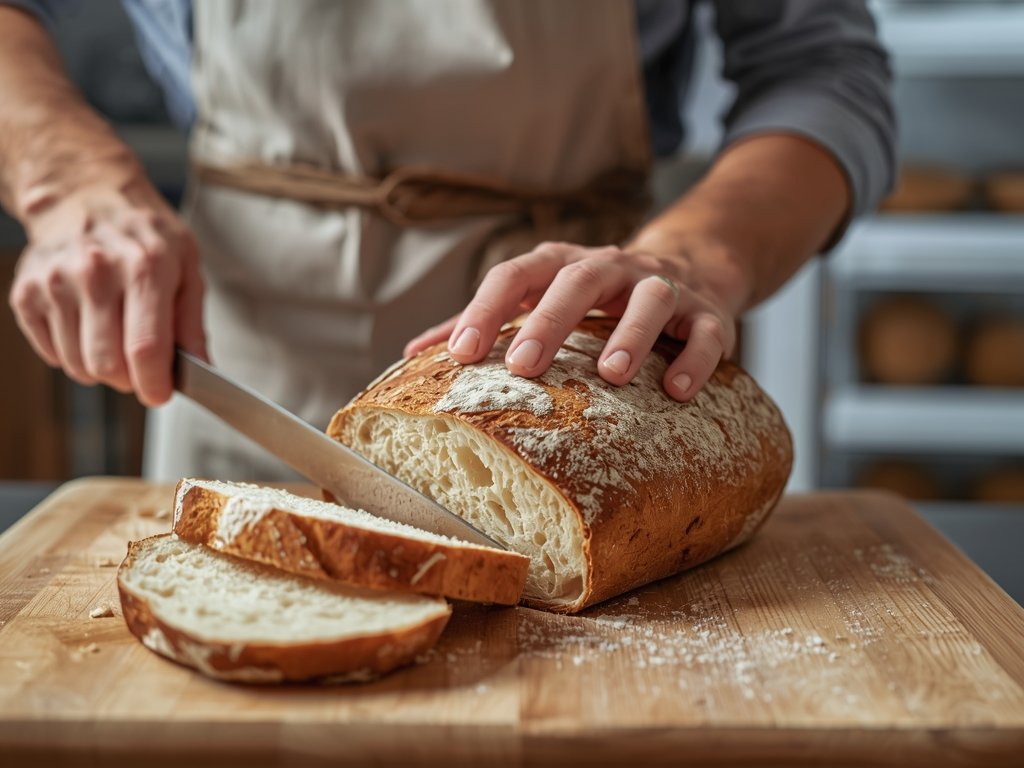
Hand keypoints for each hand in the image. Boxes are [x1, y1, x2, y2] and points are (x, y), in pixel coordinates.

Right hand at [8, 175, 205, 405]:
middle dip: (130, 380)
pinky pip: (51, 354)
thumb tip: (201, 369)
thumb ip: (192, 321)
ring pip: (78, 365)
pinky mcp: (27, 293)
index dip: (154, 384)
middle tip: (141, 368)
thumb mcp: (187, 264)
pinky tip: (88, 329)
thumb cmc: (144, 233)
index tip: (160, 394)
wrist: (84, 194)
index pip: (146, 348)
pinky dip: (73, 355)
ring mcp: (55, 283)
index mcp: (144, 266)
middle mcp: (95, 273)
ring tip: (115, 341)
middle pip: (108, 365)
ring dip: (102, 370)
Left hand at [404, 241, 738, 401]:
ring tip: (612, 375)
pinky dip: (695, 357)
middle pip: (577, 280)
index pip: (516, 274)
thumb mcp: (542, 297)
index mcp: (562, 264)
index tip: (459, 354)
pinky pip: (707, 331)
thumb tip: (412, 355)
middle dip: (550, 319)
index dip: (486, 309)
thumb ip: (486, 323)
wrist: (692, 268)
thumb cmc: (598, 297)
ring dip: (630, 334)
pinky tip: (676, 390)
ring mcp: (662, 286)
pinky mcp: (708, 312)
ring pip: (648, 299)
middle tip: (524, 364)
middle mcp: (610, 267)